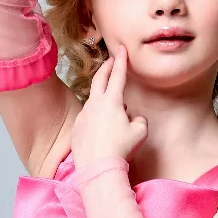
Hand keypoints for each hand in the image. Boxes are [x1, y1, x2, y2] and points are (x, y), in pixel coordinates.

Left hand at [71, 44, 148, 167]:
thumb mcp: (140, 133)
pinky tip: (101, 128)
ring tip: (113, 106)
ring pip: (93, 100)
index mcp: (112, 101)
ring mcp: (83, 115)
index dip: (121, 61)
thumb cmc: (121, 149)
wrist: (97, 168)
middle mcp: (95, 104)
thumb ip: (140, 120)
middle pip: (99, 79)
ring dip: (103, 98)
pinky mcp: (77, 128)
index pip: (117, 75)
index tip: (121, 49)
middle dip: (106, 68)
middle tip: (110, 61)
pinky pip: (88, 117)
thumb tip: (133, 117)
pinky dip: (95, 116)